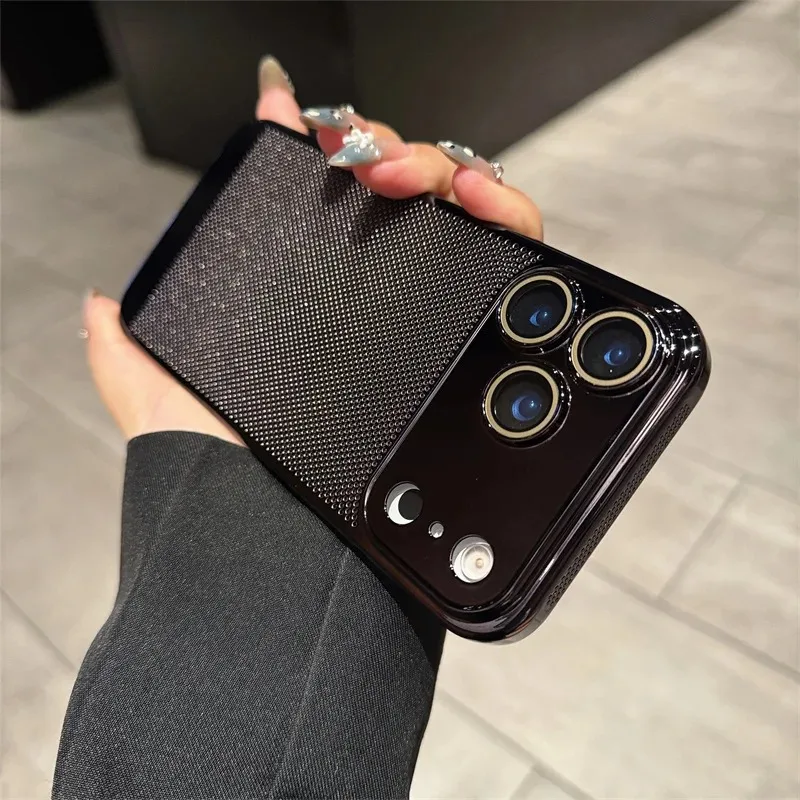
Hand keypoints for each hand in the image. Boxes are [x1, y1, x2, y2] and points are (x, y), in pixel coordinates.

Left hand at [85, 56, 542, 442]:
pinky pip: (510, 253)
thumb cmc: (231, 465)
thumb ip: (126, 344)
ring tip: (418, 177)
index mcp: (313, 305)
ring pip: (462, 211)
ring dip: (446, 171)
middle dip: (395, 154)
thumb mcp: (160, 392)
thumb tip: (104, 302)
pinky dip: (505, 209)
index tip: (323, 140)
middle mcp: (376, 305)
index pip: (339, 204)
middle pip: (407, 195)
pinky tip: (474, 200)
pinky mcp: (470, 334)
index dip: (340, 152)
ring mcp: (428, 314)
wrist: (289, 526)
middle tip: (368, 163)